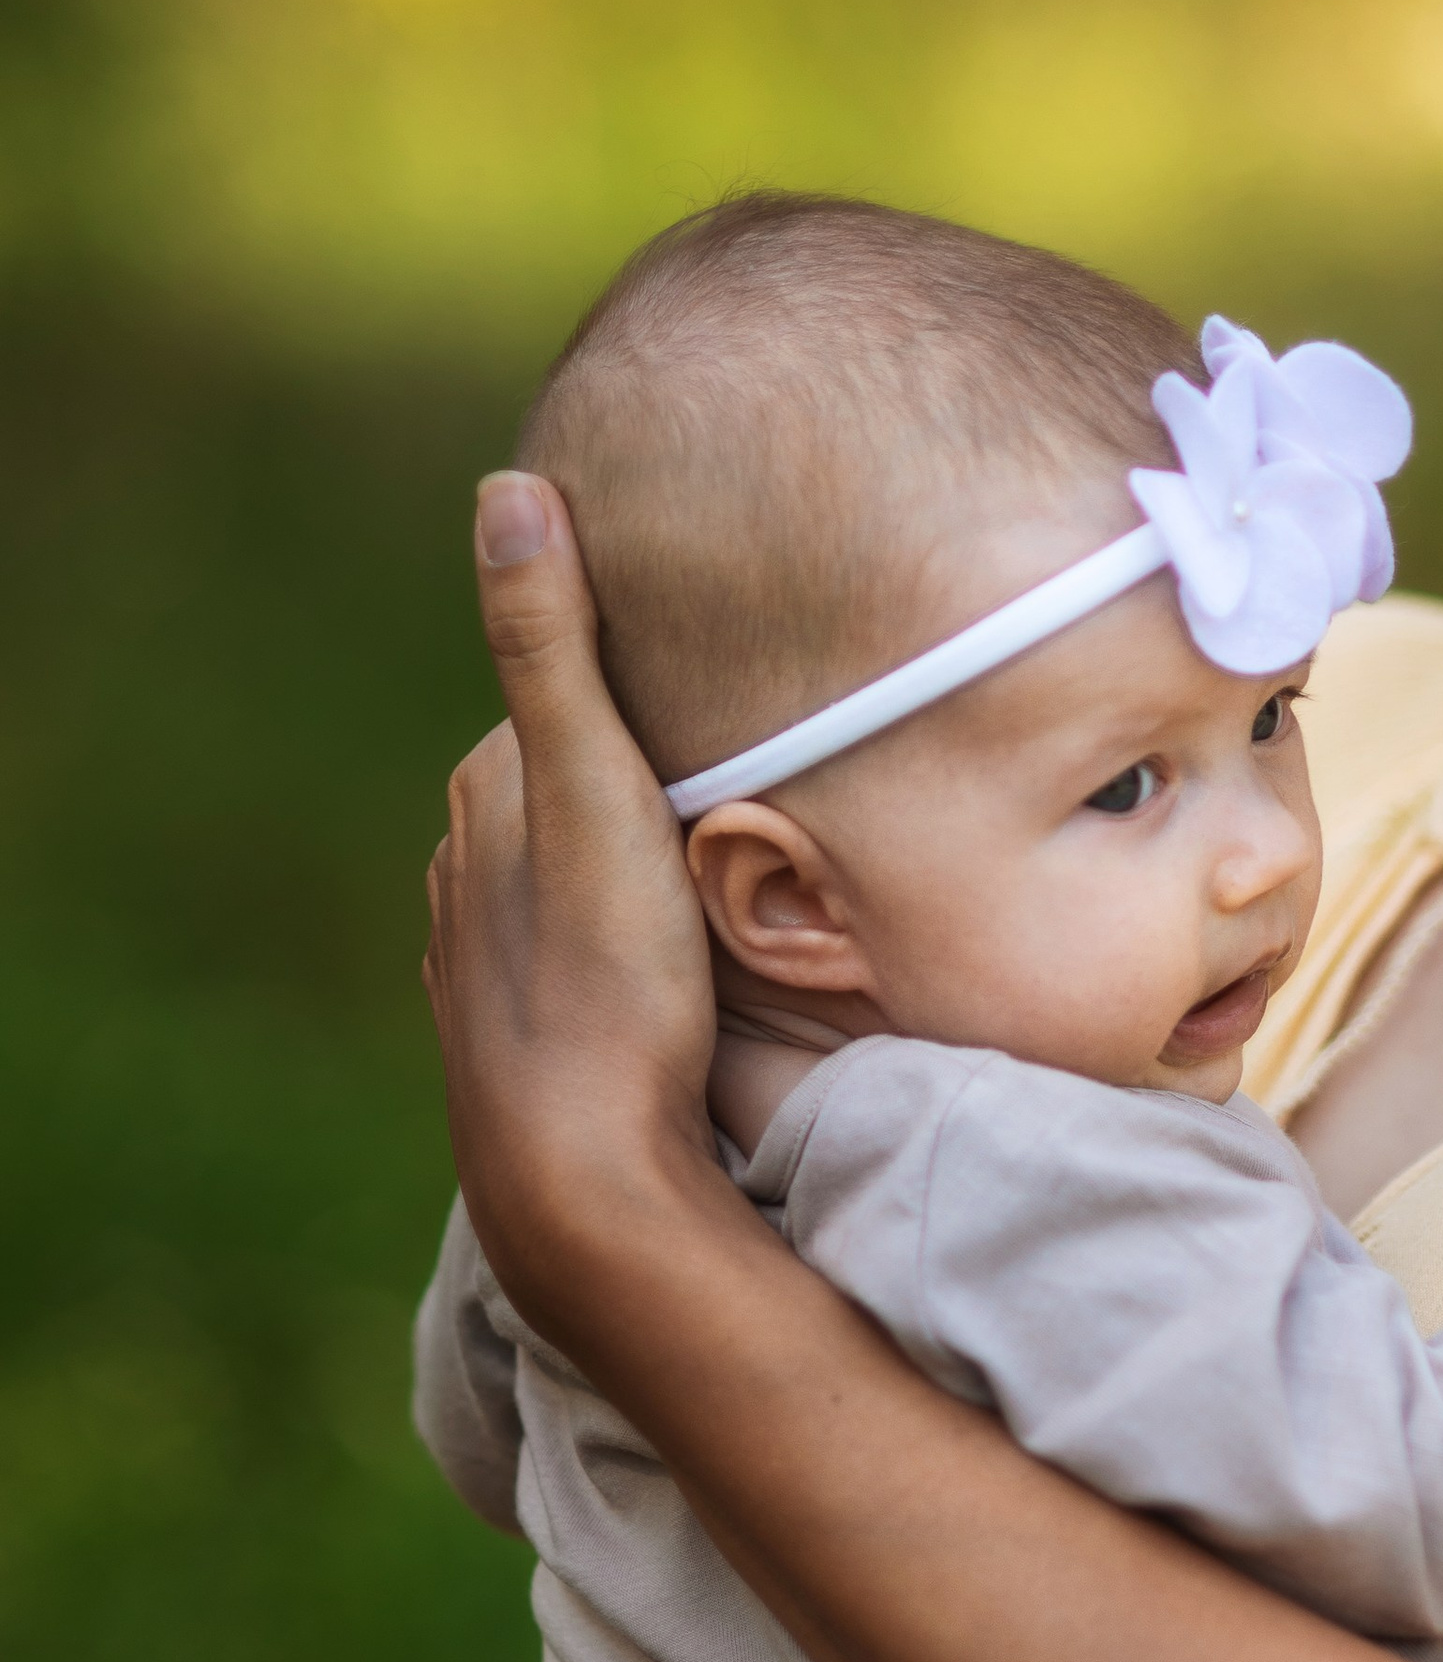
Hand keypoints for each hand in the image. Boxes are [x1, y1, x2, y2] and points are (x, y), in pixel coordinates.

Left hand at [424, 472, 725, 1344]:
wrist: (581, 1175)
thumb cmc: (605, 976)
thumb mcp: (592, 786)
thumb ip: (548, 642)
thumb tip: (508, 485)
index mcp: (488, 795)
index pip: (576, 698)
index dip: (654, 686)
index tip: (734, 677)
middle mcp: (468, 870)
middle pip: (576, 786)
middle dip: (645, 771)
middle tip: (754, 770)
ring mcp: (489, 960)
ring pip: (578, 874)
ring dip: (637, 861)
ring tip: (725, 861)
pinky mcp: (522, 1036)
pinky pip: (586, 952)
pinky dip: (625, 937)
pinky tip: (675, 960)